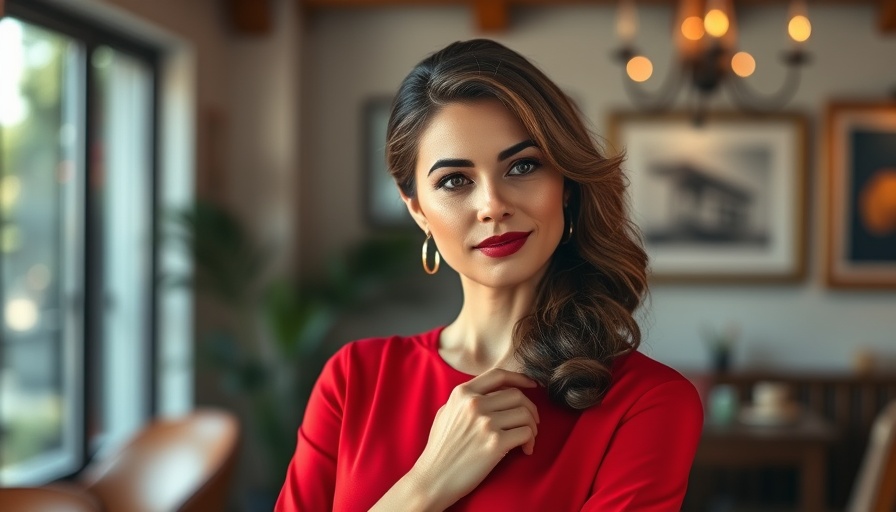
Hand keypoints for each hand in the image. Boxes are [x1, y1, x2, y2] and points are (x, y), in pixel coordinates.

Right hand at [409, 368, 540, 508]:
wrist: (433, 478)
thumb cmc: (439, 448)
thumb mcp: (446, 413)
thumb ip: (465, 400)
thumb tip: (489, 393)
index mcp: (462, 393)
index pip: (498, 375)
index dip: (520, 378)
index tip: (532, 385)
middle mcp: (474, 404)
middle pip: (517, 395)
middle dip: (530, 408)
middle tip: (530, 422)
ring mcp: (485, 423)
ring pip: (525, 413)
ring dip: (532, 426)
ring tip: (528, 438)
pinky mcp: (495, 443)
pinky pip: (526, 433)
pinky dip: (530, 441)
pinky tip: (525, 450)